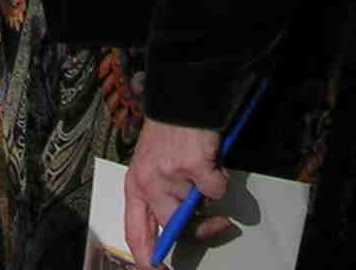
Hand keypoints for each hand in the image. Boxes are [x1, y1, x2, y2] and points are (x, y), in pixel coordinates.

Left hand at [123, 115, 232, 265]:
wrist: (178, 100)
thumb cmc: (166, 135)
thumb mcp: (150, 167)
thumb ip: (159, 199)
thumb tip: (178, 232)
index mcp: (135, 186)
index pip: (135, 233)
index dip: (145, 259)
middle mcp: (149, 183)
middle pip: (175, 227)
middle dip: (201, 228)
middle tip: (218, 223)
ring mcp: (170, 175)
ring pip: (199, 206)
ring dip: (209, 192)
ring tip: (204, 169)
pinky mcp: (193, 166)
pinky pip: (215, 190)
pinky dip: (220, 179)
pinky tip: (211, 160)